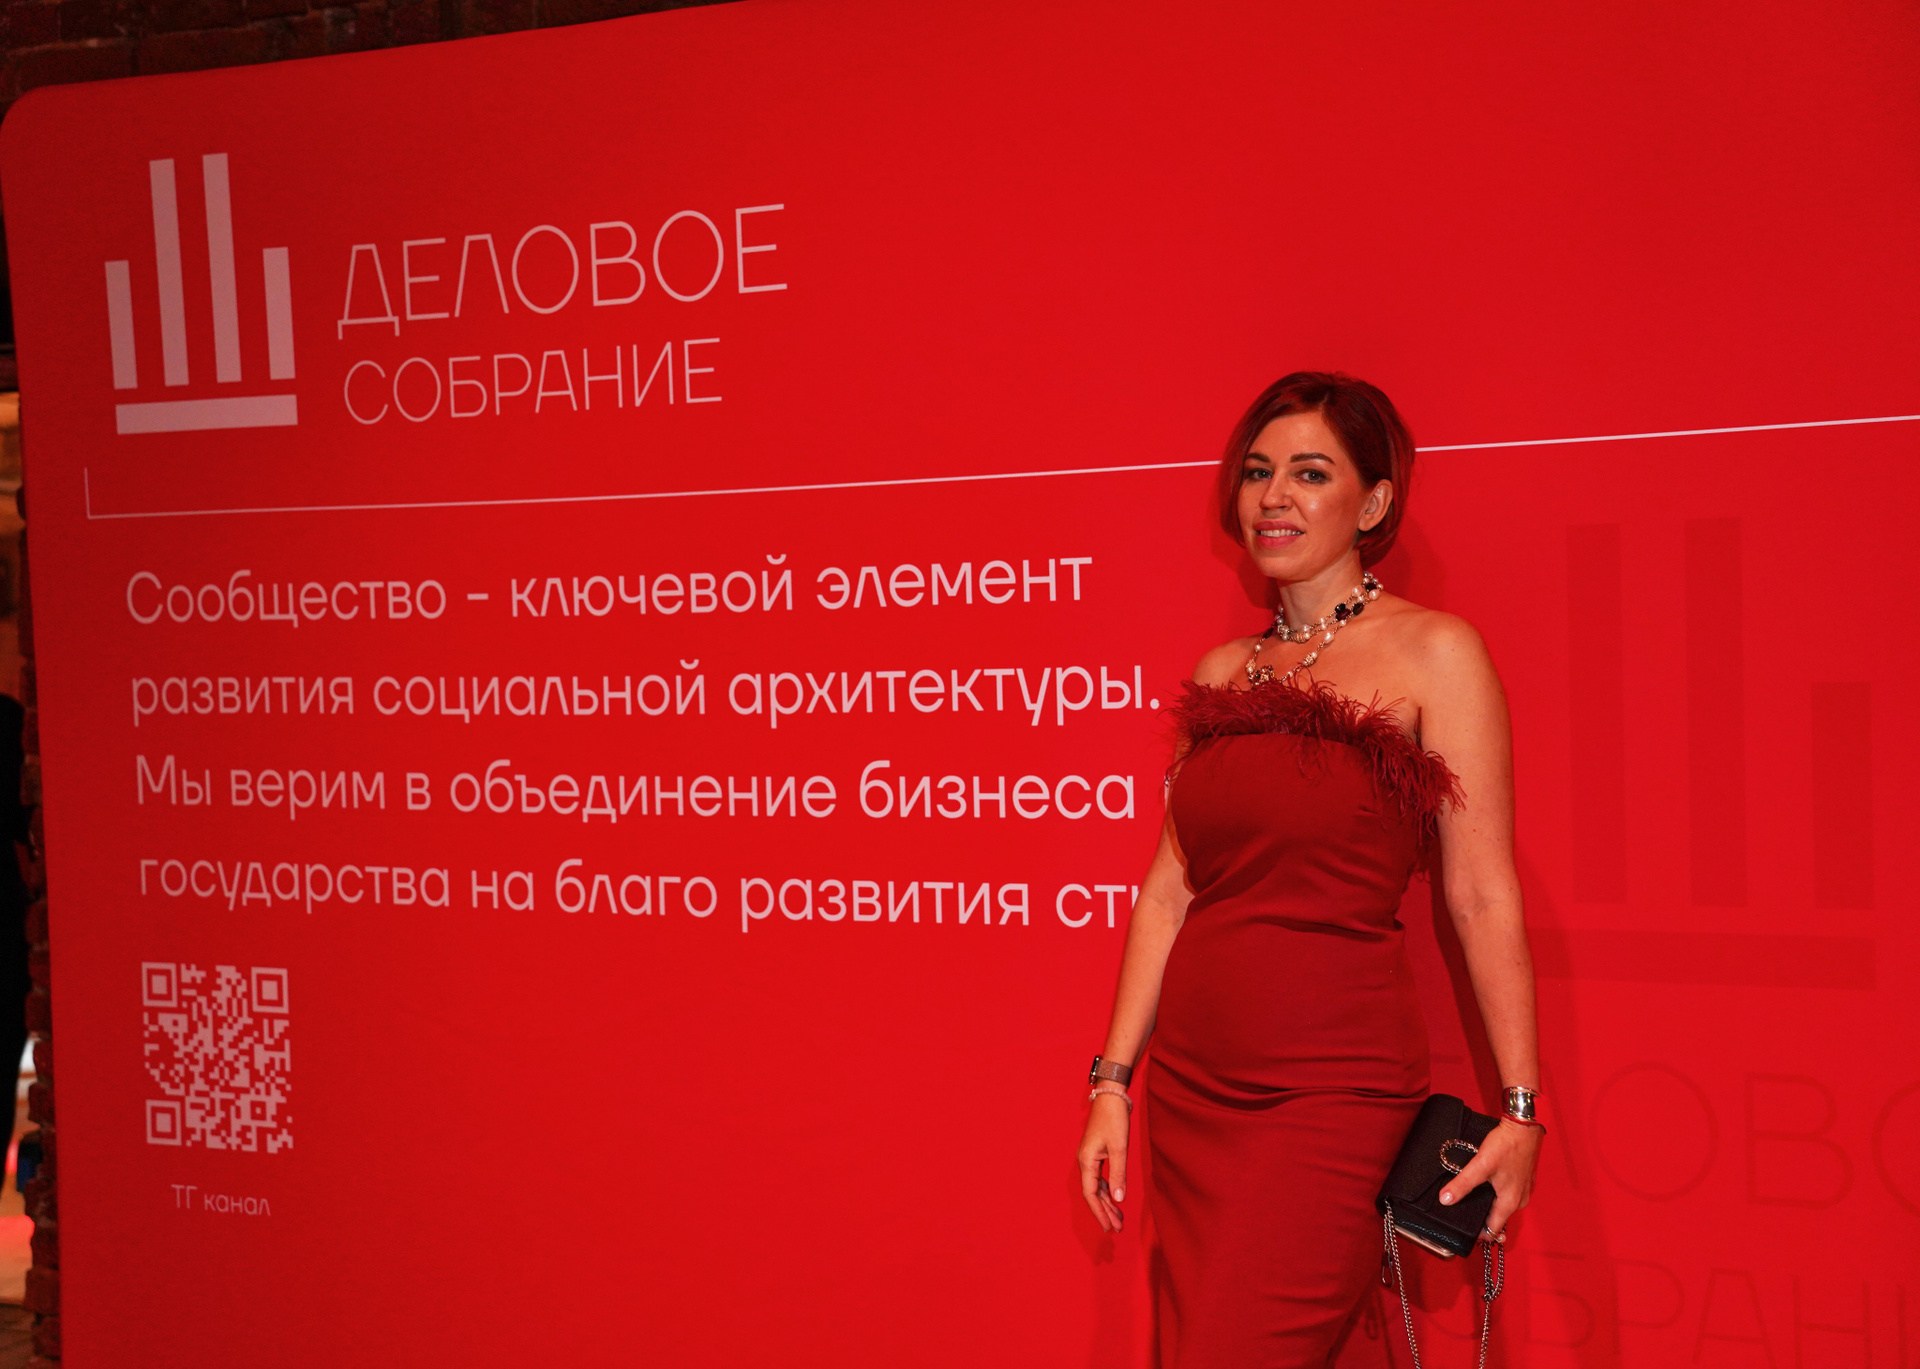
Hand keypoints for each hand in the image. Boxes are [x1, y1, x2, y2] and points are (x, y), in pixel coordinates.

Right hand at [1076, 1094, 1131, 1232]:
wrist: (1111, 1096)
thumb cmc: (1114, 1120)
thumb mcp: (1119, 1148)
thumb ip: (1119, 1175)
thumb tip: (1119, 1200)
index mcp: (1086, 1161)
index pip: (1090, 1194)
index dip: (1099, 1212)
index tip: (1109, 1228)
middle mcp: (1085, 1162)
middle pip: (1093, 1194)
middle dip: (1105, 1212)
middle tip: (1117, 1229)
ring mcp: (1090, 1158)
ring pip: (1097, 1187)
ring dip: (1107, 1203)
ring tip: (1119, 1219)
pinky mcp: (1097, 1153)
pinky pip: (1100, 1178)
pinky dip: (1108, 1191)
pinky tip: (1116, 1199)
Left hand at [1438, 1117, 1541, 1241]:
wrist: (1524, 1126)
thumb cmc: (1506, 1145)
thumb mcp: (1480, 1165)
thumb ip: (1462, 1184)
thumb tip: (1445, 1200)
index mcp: (1510, 1202)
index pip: (1493, 1230)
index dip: (1477, 1233)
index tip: (1462, 1230)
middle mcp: (1520, 1200)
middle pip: (1497, 1218)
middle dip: (1481, 1218)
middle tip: (1461, 1210)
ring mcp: (1523, 1190)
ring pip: (1502, 1205)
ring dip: (1488, 1204)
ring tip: (1470, 1196)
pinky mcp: (1523, 1179)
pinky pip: (1507, 1193)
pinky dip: (1496, 1193)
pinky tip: (1485, 1183)